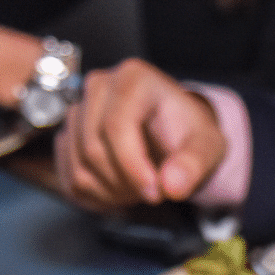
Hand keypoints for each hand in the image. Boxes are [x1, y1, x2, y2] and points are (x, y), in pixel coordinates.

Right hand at [55, 58, 227, 210]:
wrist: (173, 136)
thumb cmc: (188, 135)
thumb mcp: (206, 146)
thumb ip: (194, 164)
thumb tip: (172, 186)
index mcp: (133, 78)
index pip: (116, 125)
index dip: (132, 166)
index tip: (156, 192)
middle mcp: (99, 87)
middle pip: (94, 149)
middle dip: (125, 183)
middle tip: (153, 192)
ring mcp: (78, 111)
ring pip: (80, 168)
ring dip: (111, 192)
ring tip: (139, 188)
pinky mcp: (68, 137)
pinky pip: (69, 177)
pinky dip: (96, 196)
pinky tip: (120, 190)